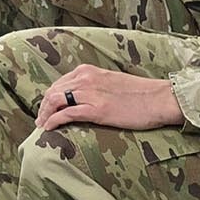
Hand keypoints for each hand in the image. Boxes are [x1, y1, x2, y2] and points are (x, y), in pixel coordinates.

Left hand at [35, 64, 185, 131]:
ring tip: (43, 126)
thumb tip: (82, 99)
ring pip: (55, 101)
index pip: (59, 83)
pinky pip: (66, 114)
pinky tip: (49, 128)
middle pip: (53, 91)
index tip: (47, 109)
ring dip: (45, 115)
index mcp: (88, 71)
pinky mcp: (96, 110)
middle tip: (41, 121)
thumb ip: (94, 86)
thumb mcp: (111, 82)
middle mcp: (86, 79)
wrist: (159, 99)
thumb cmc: (140, 94)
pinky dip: (54, 121)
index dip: (49, 97)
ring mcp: (90, 93)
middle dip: (44, 107)